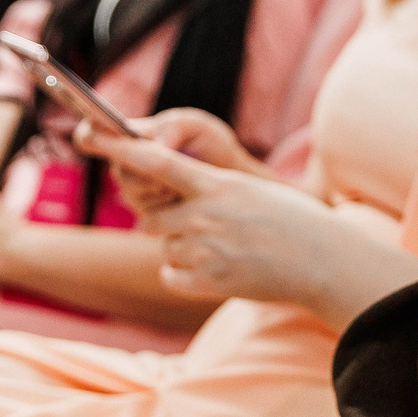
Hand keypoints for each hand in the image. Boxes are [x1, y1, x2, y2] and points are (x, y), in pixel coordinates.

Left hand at [79, 130, 341, 303]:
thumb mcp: (249, 189)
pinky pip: (170, 275)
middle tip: (203, 227)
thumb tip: (172, 192)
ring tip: (224, 249)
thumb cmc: (292, 219)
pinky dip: (184, 275)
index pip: (157, 162)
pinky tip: (217, 269)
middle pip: (151, 216)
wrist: (323, 261)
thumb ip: (208, 188)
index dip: (122, 149)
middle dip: (167, 222)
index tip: (94, 135)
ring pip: (165, 247)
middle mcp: (204, 215)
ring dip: (182, 249)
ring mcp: (203, 250)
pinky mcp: (206, 281)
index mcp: (216, 184)